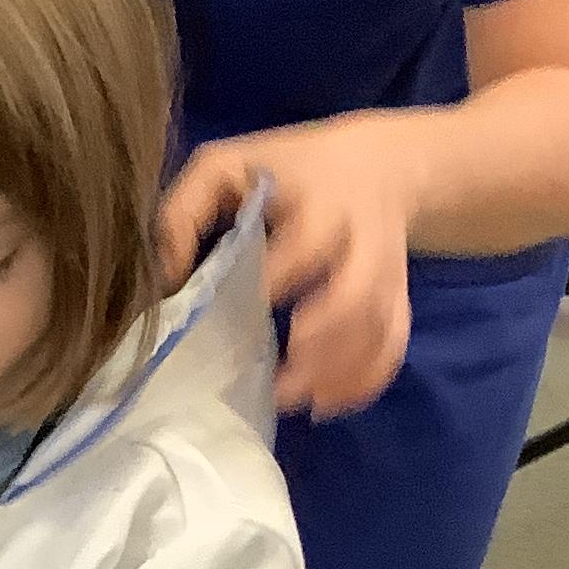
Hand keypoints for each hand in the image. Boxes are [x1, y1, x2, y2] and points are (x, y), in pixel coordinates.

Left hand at [158, 116, 428, 417]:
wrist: (382, 166)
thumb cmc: (287, 168)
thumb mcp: (226, 165)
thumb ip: (185, 209)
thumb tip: (171, 278)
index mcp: (321, 202)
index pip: (308, 242)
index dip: (279, 278)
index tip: (239, 310)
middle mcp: (363, 240)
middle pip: (357, 296)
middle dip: (322, 343)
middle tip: (277, 379)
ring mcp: (387, 275)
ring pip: (378, 330)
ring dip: (339, 373)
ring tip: (290, 397)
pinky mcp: (397, 301)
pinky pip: (392, 347)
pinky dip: (365, 381)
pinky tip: (324, 403)